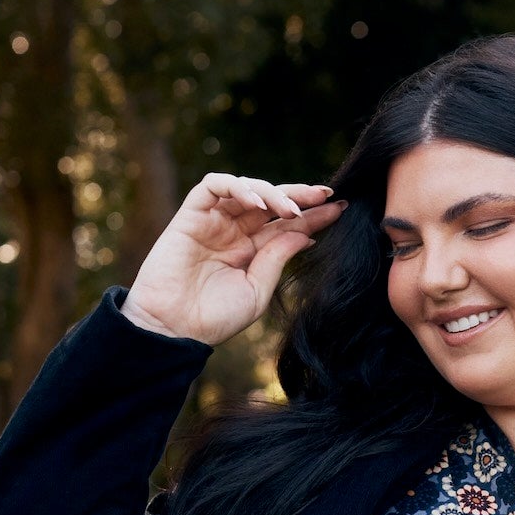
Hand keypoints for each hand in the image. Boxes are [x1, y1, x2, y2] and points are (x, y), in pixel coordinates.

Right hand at [120, 172, 348, 347]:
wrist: (175, 327)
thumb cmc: (215, 317)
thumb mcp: (257, 290)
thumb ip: (278, 258)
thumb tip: (307, 234)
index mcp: (253, 251)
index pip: (287, 226)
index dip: (313, 215)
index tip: (340, 209)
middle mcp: (235, 232)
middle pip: (272, 202)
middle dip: (300, 195)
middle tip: (325, 196)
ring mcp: (214, 221)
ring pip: (247, 189)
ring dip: (272, 193)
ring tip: (291, 209)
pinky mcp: (191, 214)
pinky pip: (214, 186)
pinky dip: (237, 187)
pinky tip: (257, 202)